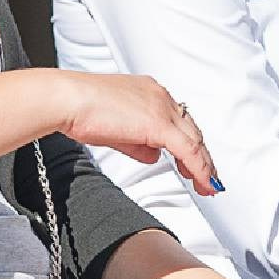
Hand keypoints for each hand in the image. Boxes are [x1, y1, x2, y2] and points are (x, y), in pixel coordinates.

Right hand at [57, 71, 220, 196]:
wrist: (69, 101)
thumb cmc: (83, 110)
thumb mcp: (117, 130)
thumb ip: (138, 143)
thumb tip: (153, 155)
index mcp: (151, 92)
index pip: (179, 121)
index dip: (189, 144)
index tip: (193, 162)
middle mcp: (161, 97)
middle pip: (192, 131)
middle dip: (202, 158)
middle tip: (207, 179)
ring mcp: (162, 109)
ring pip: (195, 141)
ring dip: (204, 166)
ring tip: (208, 186)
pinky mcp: (159, 124)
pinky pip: (188, 150)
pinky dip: (199, 169)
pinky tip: (202, 182)